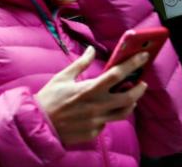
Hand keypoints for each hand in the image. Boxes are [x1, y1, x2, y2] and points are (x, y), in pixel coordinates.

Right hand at [34, 47, 148, 144]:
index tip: (143, 56)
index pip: (117, 75)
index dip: (132, 64)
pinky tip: (100, 110)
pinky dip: (107, 114)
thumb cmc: (49, 99)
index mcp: (88, 89)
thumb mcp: (62, 77)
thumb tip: (91, 49)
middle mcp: (96, 106)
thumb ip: (80, 63)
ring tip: (129, 97)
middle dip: (139, 89)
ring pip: (123, 113)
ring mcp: (97, 121)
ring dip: (130, 103)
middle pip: (128, 97)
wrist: (39, 124)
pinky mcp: (94, 132)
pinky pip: (106, 122)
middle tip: (141, 83)